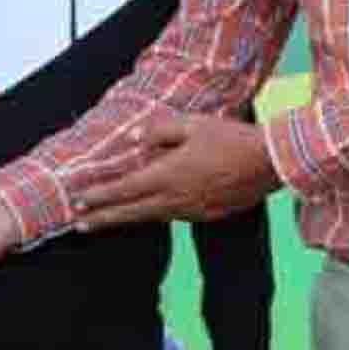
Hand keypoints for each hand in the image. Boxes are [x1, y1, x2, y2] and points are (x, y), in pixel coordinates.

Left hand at [72, 113, 280, 228]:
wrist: (270, 163)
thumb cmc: (230, 138)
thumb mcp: (192, 125)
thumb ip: (159, 131)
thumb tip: (134, 138)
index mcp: (168, 174)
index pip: (125, 189)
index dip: (99, 195)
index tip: (78, 200)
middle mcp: (175, 198)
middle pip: (131, 212)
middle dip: (103, 218)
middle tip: (78, 224)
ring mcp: (191, 210)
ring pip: (151, 217)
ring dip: (126, 218)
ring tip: (104, 220)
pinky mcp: (206, 215)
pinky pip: (172, 216)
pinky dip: (153, 215)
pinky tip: (147, 211)